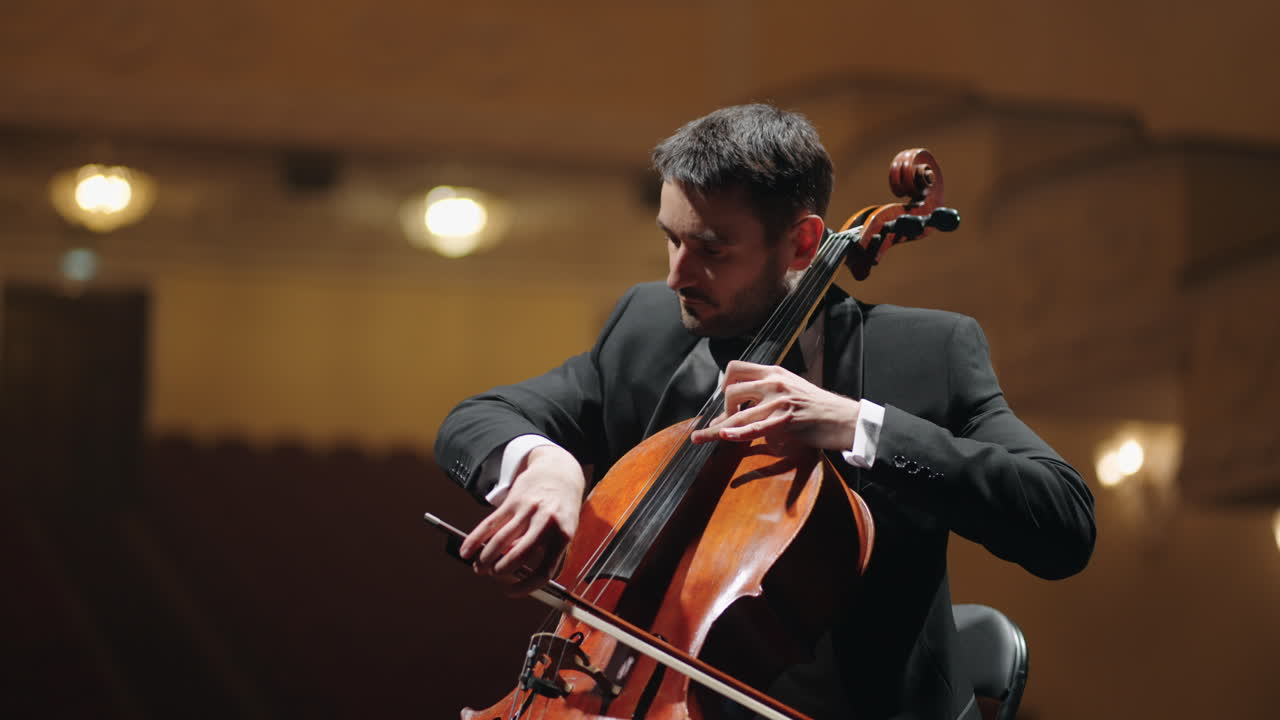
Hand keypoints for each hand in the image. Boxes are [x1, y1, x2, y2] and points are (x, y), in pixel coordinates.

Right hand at [459, 445, 584, 595]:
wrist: (558, 471)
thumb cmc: (561, 508)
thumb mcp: (562, 531)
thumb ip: (542, 551)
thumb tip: (514, 571)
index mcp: (563, 536)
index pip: (544, 571)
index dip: (526, 587)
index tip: (510, 592)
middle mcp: (546, 523)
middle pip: (518, 557)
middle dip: (500, 571)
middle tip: (493, 575)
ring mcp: (529, 510)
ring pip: (500, 541)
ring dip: (485, 558)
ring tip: (479, 567)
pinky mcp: (513, 500)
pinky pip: (490, 523)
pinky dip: (475, 539)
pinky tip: (466, 551)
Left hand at [690, 360, 859, 450]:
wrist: (844, 418)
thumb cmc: (817, 406)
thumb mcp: (791, 387)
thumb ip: (768, 391)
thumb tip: (744, 403)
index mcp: (774, 372)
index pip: (735, 368)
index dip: (722, 384)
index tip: (721, 401)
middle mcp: (774, 383)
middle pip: (731, 392)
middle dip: (721, 412)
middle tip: (721, 425)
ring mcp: (779, 401)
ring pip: (738, 415)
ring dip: (716, 430)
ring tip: (700, 437)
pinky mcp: (786, 420)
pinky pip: (756, 427)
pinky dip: (737, 433)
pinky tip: (724, 437)